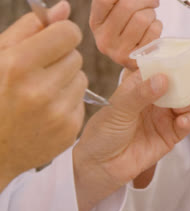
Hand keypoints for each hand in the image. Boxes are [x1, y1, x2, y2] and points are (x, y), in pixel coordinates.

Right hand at [0, 1, 86, 189]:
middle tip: (37, 72)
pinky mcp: (69, 130)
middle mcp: (41, 91)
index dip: (61, 33)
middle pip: (77, 56)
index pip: (69, 33)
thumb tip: (65, 8)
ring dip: (66, 80)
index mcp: (18, 66)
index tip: (52, 40)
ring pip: (82, 79)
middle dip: (60, 59)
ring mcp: (58, 114)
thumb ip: (30, 28)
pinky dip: (67, 102)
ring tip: (40, 92)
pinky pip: (81, 101)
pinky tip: (45, 110)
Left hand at [73, 71, 189, 210]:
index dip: (168, 63)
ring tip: (183, 104)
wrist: (100, 167)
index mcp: (138, 88)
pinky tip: (184, 120)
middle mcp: (153, 101)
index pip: (157, 70)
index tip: (179, 59)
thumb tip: (162, 79)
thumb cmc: (102, 134)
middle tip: (186, 82)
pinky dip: (189, 121)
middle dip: (184, 83)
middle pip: (175, 86)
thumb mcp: (118, 109)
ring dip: (188, 101)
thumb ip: (140, 94)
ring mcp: (162, 118)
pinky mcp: (169, 136)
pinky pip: (185, 125)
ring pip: (184, 104)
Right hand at [90, 0, 162, 69]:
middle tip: (152, 2)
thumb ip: (120, 3)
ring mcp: (120, 52)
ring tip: (150, 17)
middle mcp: (104, 39)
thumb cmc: (128, 31)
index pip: (104, 0)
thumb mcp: (116, 16)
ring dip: (151, 14)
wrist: (135, 61)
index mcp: (96, 23)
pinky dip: (157, 25)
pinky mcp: (137, 59)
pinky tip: (153, 28)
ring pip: (142, 18)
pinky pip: (153, 31)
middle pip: (127, 6)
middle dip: (144, 0)